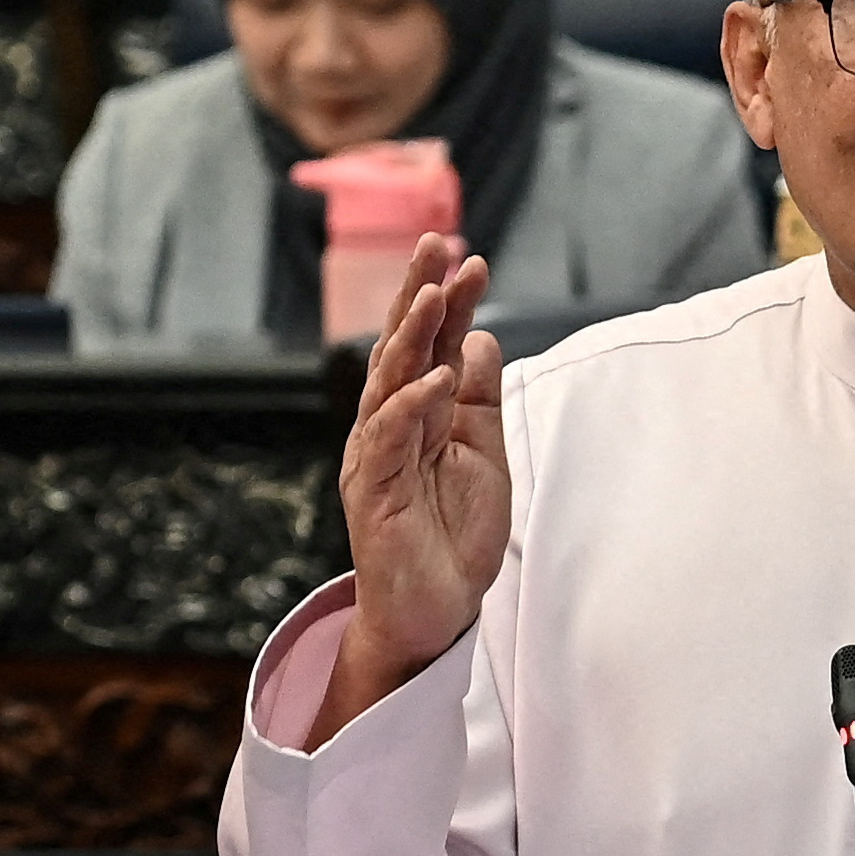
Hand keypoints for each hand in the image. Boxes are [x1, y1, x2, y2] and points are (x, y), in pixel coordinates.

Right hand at [308, 236, 507, 744]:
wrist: (436, 611)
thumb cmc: (455, 534)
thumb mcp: (482, 455)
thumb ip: (477, 400)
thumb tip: (478, 339)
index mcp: (416, 414)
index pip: (431, 345)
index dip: (449, 302)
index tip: (471, 257)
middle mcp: (389, 427)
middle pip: (400, 349)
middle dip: (418, 294)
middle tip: (437, 243)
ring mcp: (376, 458)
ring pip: (388, 384)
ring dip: (412, 337)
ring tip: (435, 294)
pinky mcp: (372, 494)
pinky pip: (388, 442)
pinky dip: (411, 407)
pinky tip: (437, 378)